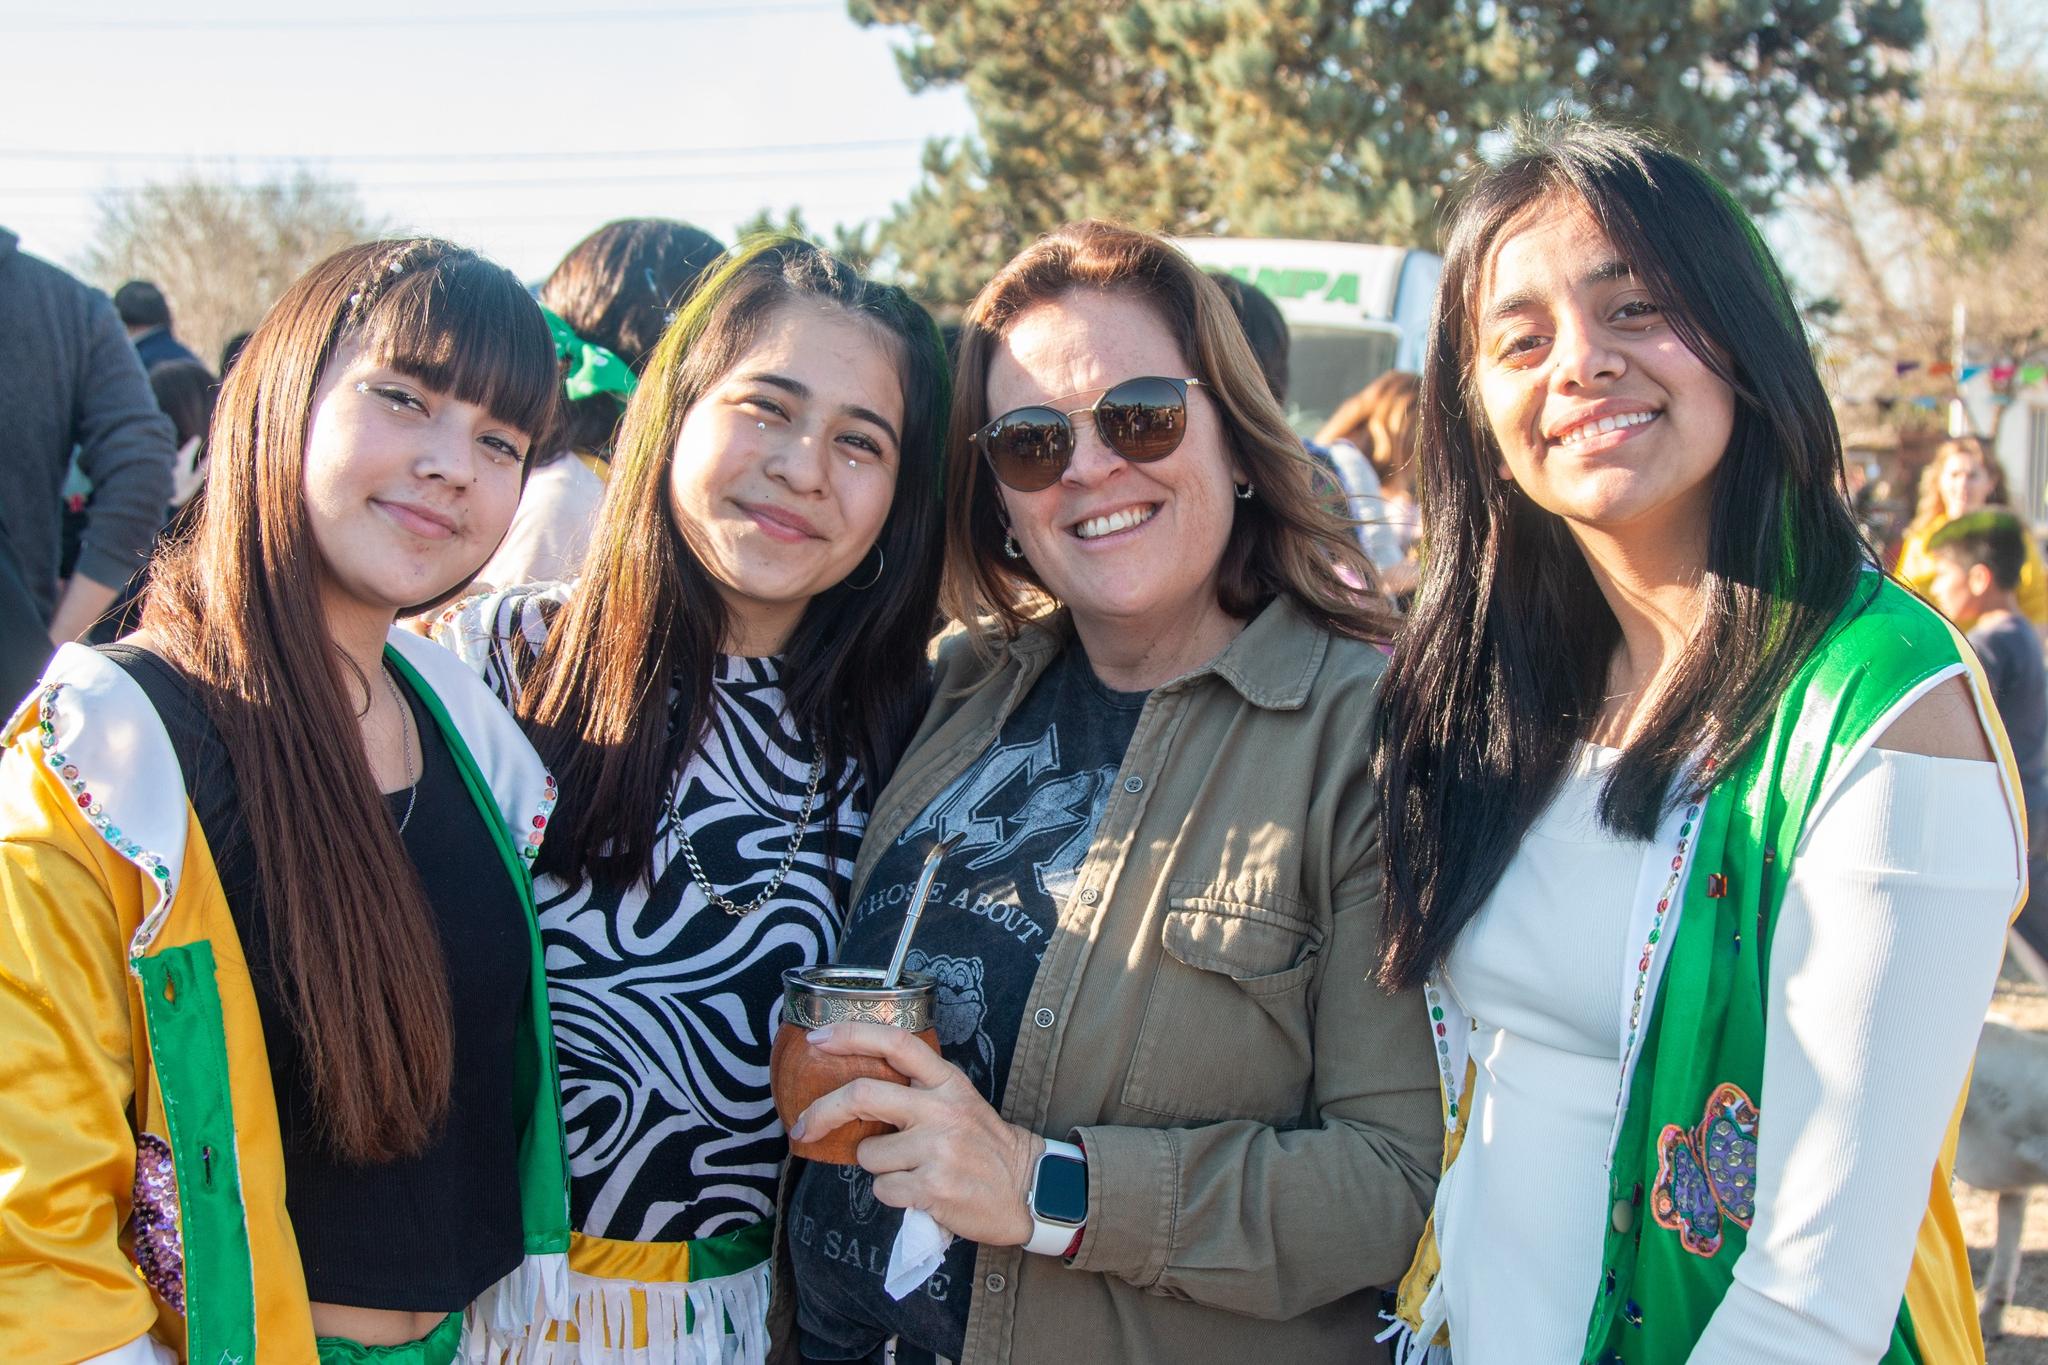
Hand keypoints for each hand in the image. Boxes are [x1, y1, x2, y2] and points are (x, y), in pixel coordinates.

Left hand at [792, 1021, 1043, 1245]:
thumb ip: (917, 1092)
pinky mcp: (933, 1187)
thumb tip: (855, 1095)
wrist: (1028, 1188)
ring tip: (912, 1170)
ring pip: (868, 1154)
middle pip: (862, 1094)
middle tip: (803, 1125)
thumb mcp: (960, 1102)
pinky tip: (921, 1192)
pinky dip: (894, 1194)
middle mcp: (941, 1109)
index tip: (817, 1039)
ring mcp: (937, 1148)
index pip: (897, 1042)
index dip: (851, 1034)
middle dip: (822, 1111)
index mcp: (947, 1081)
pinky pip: (883, 1188)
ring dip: (878, 1167)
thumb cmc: (985, 1146)